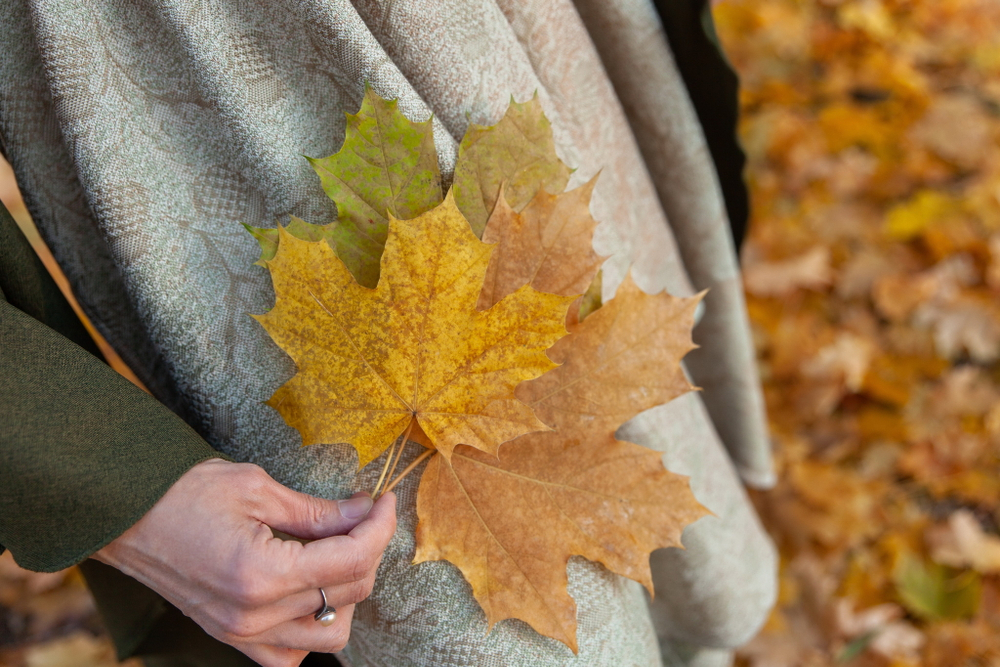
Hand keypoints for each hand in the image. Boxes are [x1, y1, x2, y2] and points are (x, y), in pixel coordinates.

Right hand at [95, 459, 396, 666]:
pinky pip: (292, 655)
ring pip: (331, 635)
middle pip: (349, 593)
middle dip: (368, 549)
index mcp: (261, 574)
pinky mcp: (233, 639)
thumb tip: (366, 510)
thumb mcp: (257, 488)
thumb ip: (318, 510)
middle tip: (363, 513)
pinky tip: (310, 590)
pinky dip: (313, 628)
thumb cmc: (182, 493)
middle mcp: (254, 616)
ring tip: (337, 551)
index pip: (351, 560)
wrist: (125, 516)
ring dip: (347, 592)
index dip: (380, 526)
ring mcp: (242, 635)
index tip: (385, 500)